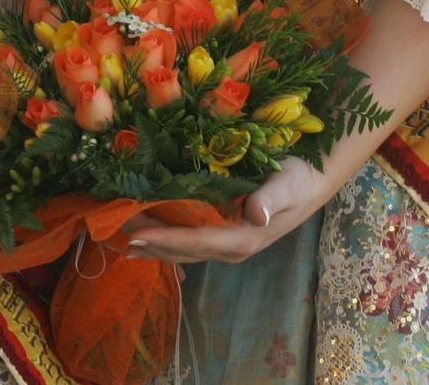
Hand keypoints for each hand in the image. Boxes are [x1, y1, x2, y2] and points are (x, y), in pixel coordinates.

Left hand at [120, 157, 334, 263]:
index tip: (135, 236)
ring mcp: (227, 243)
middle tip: (115, 230)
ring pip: (184, 249)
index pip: (196, 242)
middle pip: (183, 250)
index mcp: (242, 238)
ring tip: (123, 235)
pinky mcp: (225, 234)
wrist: (313, 180)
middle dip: (150, 242)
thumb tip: (256, 215)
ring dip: (154, 243)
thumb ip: (271, 199)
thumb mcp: (288, 184)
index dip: (164, 240)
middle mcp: (231, 247)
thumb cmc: (299, 178)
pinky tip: (148, 234)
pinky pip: (189, 241)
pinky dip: (166, 238)